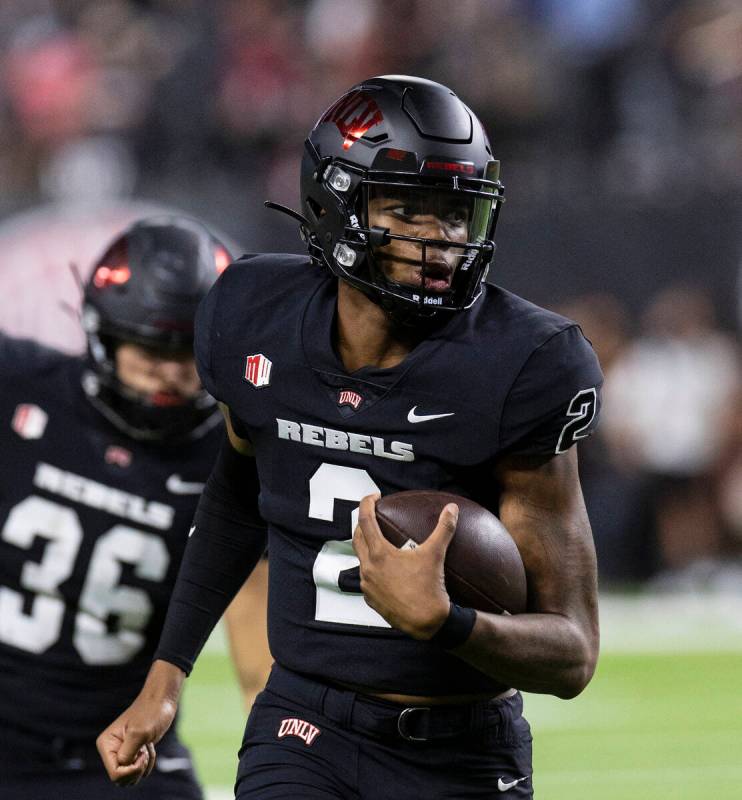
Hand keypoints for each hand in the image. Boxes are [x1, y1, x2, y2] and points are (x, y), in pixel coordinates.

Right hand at [97, 660, 183, 785]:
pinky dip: (148, 762)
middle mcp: (111, 750)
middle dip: (136, 769)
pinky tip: (150, 747)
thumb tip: (121, 767)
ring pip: (130, 776)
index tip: (142, 756)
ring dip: (143, 766)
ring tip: (147, 748)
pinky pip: (138, 770)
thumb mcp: (139, 733)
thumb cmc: (152, 712)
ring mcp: (122, 752)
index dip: (131, 770)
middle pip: (121, 778)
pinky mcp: (133, 752)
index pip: (115, 773)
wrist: (162, 700)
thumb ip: (127, 754)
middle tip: (144, 752)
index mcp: (106, 744)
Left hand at [352, 494, 457, 638]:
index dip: (367, 503)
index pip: (365, 520)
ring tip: (380, 542)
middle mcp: (368, 568)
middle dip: (363, 523)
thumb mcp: (436, 554)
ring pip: (361, 559)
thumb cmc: (430, 588)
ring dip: (367, 547)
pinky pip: (367, 579)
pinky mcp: (371, 600)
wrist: (427, 623)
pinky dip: (373, 568)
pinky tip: (386, 569)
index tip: (375, 496)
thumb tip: (452, 508)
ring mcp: (367, 585)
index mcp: (379, 554)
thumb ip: (444, 528)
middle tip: (374, 516)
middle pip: (357, 538)